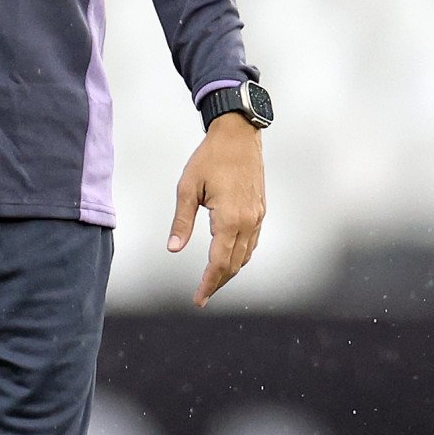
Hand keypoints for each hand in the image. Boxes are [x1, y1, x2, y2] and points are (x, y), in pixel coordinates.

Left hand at [166, 113, 265, 308]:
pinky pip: (252, 242)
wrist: (239, 135)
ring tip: (212, 281)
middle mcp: (248, 221)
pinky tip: (228, 258)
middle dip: (217, 282)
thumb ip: (182, 222)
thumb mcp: (188, 188)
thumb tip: (173, 249)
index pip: (219, 263)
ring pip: (245, 255)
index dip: (208, 284)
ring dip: (229, 271)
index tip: (198, 299)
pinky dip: (240, 256)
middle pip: (234, 264)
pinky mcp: (260, 210)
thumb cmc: (210, 157)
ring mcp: (257, 216)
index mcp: (229, 218)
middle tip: (201, 296)